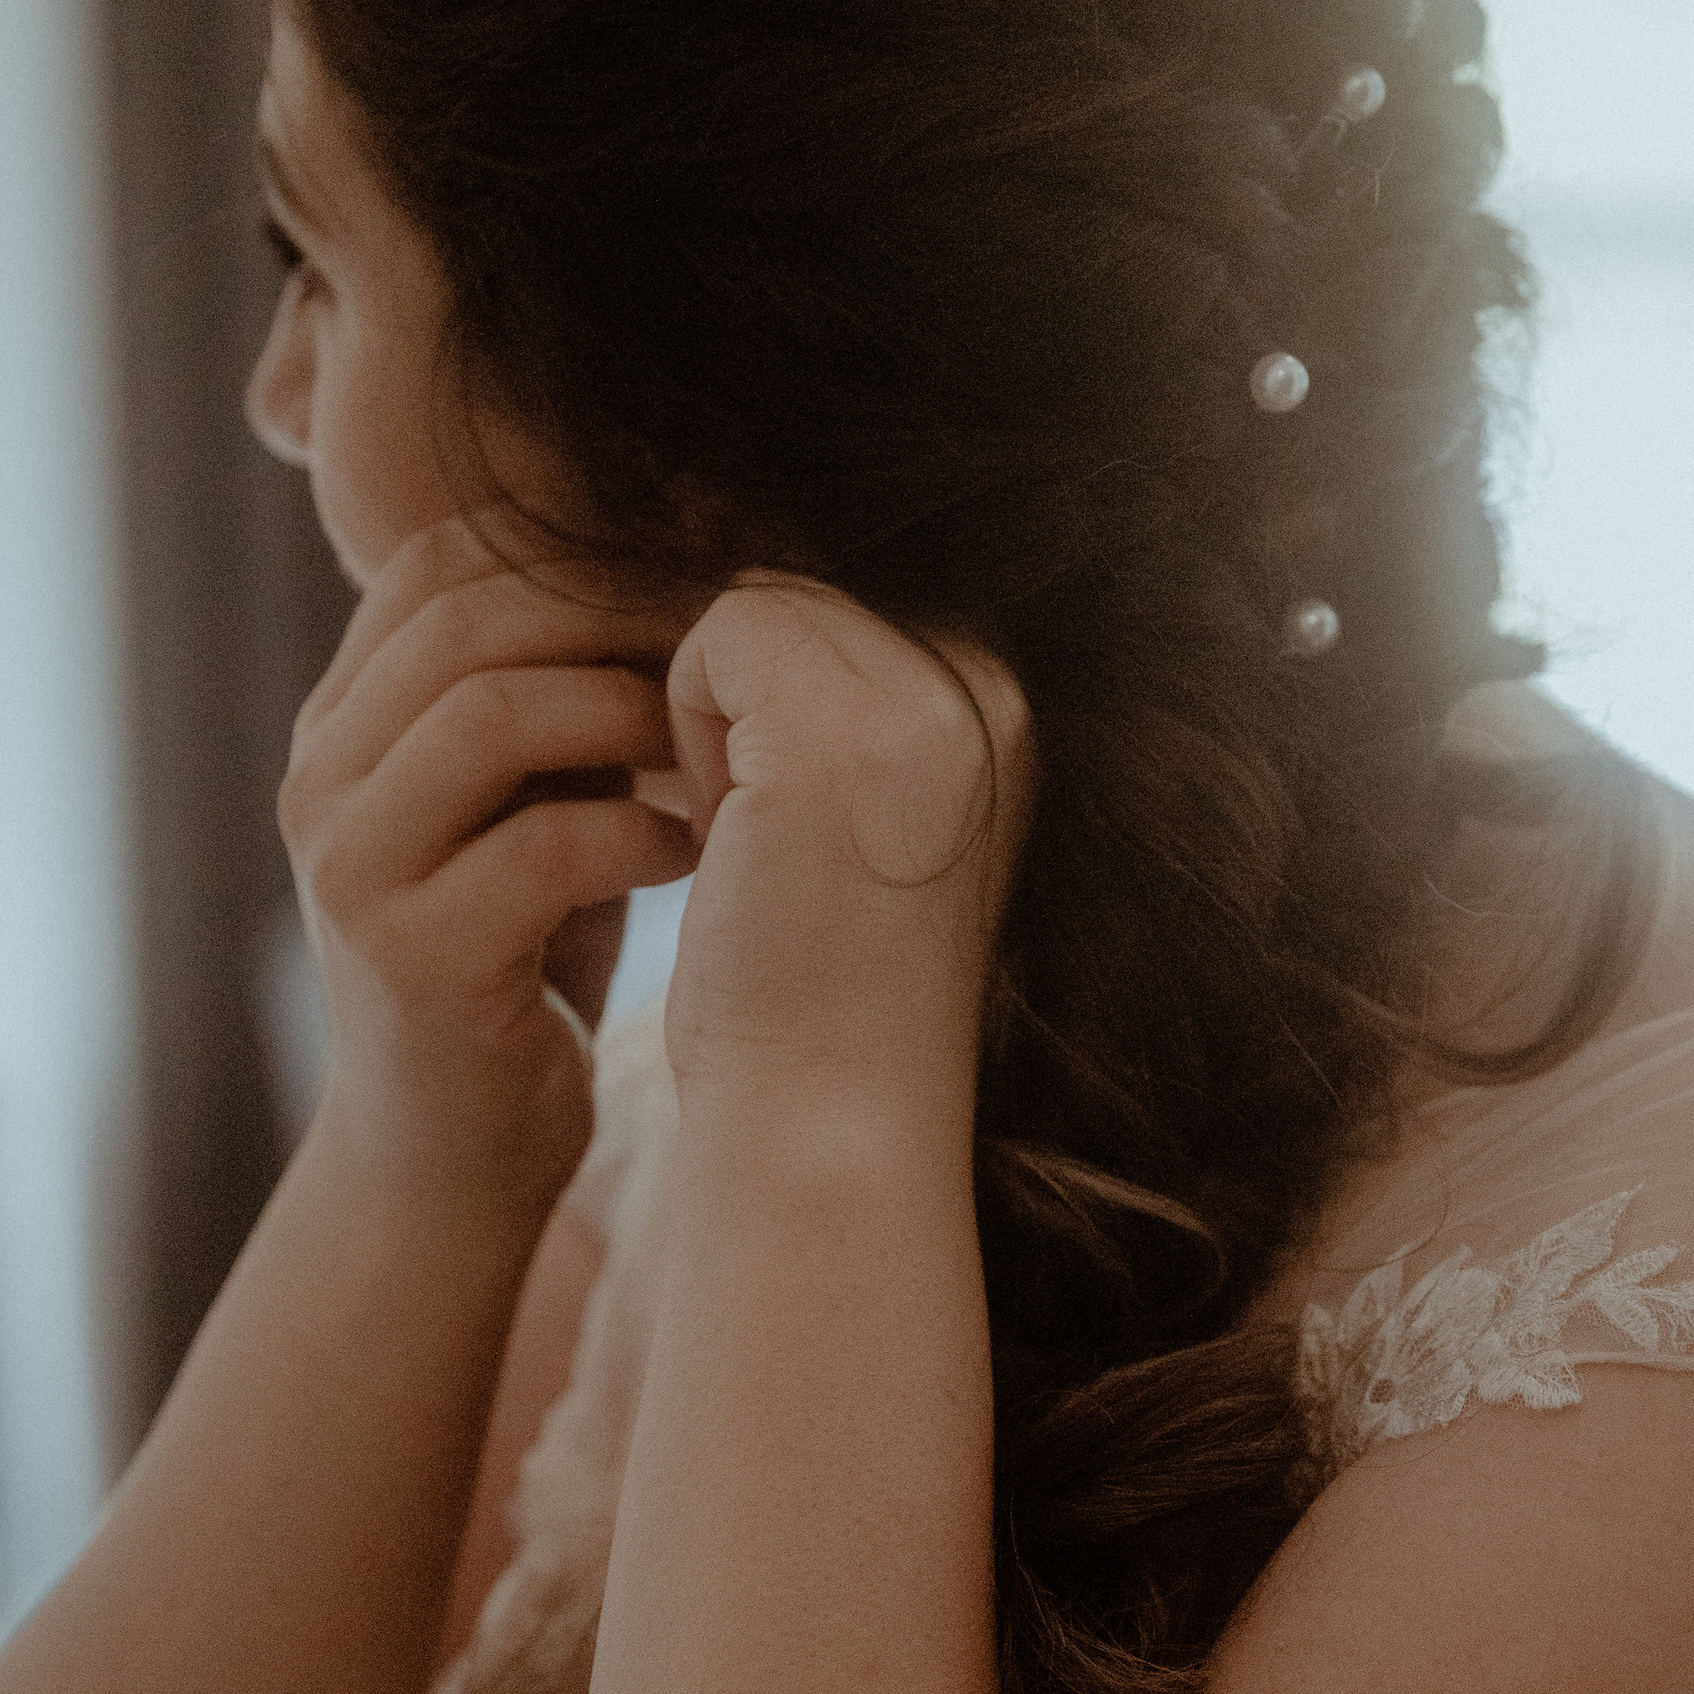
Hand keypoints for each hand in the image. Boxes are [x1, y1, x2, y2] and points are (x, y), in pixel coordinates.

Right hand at [280, 520, 697, 1205]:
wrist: (448, 1159)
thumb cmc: (517, 965)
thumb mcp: (524, 806)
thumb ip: (556, 700)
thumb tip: (684, 560)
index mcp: (340, 727)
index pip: (438, 563)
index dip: (576, 549)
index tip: (697, 576)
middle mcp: (320, 782)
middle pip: (469, 619)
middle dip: (619, 618)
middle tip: (729, 654)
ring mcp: (352, 869)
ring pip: (492, 713)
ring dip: (634, 716)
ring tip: (716, 752)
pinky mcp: (411, 960)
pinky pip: (540, 847)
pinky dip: (641, 834)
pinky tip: (695, 853)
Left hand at [660, 579, 1033, 1123]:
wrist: (826, 1122)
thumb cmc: (818, 994)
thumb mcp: (853, 816)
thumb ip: (837, 702)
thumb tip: (734, 571)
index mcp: (1007, 713)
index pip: (850, 606)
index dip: (776, 701)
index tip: (782, 825)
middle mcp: (992, 688)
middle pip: (802, 592)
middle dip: (746, 699)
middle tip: (761, 840)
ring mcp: (921, 700)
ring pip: (756, 603)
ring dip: (715, 716)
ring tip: (752, 842)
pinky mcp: (836, 728)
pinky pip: (714, 634)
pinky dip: (686, 729)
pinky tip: (728, 839)